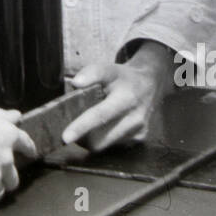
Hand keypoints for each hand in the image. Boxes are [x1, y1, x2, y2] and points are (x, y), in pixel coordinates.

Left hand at [62, 41, 176, 152]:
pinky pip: (112, 146)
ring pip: (104, 145)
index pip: (100, 115)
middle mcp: (135, 119)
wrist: (150, 84)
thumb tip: (75, 83)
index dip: (81, 127)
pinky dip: (103, 138)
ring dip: (91, 138)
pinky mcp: (139, 140)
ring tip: (91, 122)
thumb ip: (92, 73)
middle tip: (72, 127)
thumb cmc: (124, 77)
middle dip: (82, 137)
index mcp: (126, 99)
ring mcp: (138, 132)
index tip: (65, 137)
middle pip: (99, 139)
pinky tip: (106, 125)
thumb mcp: (109, 69)